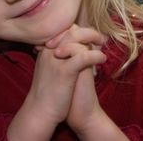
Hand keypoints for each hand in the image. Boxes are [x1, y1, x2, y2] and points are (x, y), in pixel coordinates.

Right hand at [8, 25, 105, 139]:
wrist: (41, 112)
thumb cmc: (48, 93)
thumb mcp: (49, 70)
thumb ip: (58, 58)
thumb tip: (74, 50)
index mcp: (46, 49)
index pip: (64, 30)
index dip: (79, 31)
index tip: (90, 37)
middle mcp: (49, 50)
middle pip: (71, 30)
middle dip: (88, 31)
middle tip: (100, 38)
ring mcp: (56, 59)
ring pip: (76, 38)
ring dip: (93, 38)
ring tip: (102, 45)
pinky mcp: (65, 71)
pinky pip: (83, 56)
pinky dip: (95, 55)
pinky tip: (102, 59)